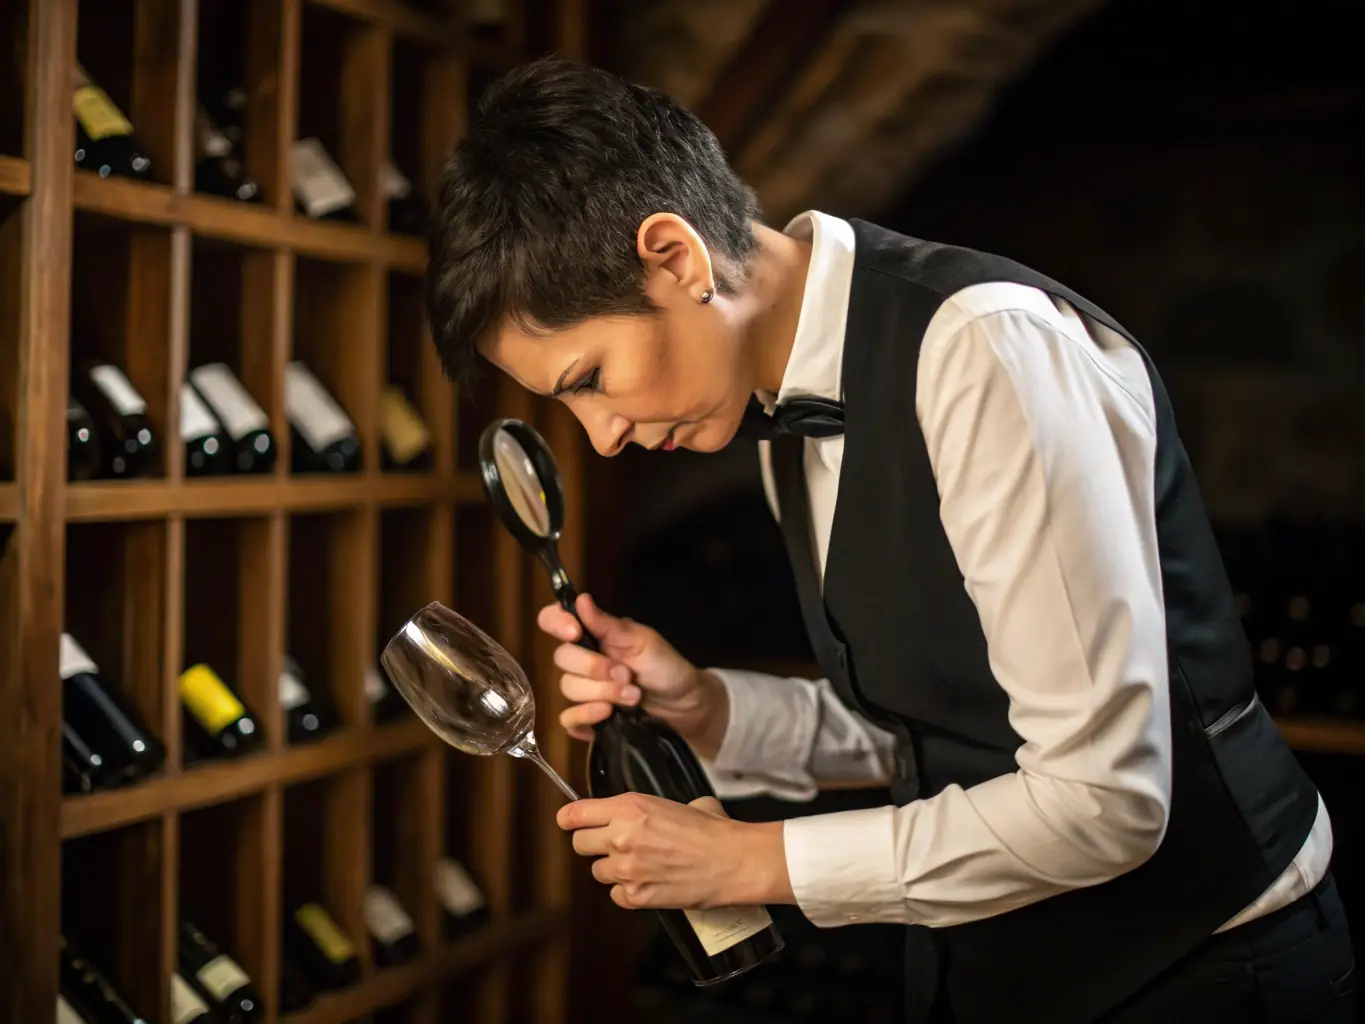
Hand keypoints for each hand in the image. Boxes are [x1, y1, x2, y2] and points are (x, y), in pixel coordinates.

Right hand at [538, 593, 726, 754]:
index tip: (575, 632)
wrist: (683, 704)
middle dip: (594, 668)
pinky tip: (608, 716)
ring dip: (602, 693)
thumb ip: (608, 625)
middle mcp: (582, 659)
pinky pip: (568, 719)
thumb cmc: (664, 666)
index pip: (553, 620)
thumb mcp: (642, 641)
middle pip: (561, 659)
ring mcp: (582, 689)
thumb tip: (581, 598)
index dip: (556, 623)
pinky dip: (586, 717)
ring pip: (567, 689)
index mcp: (592, 634)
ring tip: (633, 696)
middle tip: (626, 674)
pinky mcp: (587, 717)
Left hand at [556, 792, 792, 909]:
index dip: (570, 818)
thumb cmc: (714, 830)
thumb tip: (649, 815)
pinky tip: (648, 884)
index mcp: (630, 807)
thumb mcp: (680, 803)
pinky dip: (627, 892)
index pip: (577, 813)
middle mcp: (621, 836)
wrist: (734, 861)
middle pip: (580, 844)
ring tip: (640, 866)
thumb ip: (651, 809)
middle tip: (613, 846)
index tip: (569, 821)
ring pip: (598, 872)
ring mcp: (627, 869)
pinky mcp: (636, 896)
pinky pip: (615, 895)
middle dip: (593, 845)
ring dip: (613, 869)